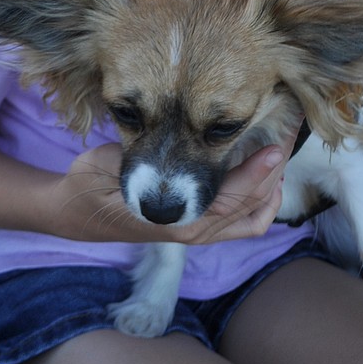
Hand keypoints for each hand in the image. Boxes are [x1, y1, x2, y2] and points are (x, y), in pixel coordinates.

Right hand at [55, 135, 294, 244]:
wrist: (75, 211)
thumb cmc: (92, 182)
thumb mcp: (118, 163)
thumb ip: (151, 154)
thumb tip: (188, 135)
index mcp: (176, 219)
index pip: (231, 197)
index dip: (258, 171)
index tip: (275, 143)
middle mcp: (193, 231)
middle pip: (251, 206)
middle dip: (273, 170)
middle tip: (287, 132)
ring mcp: (198, 232)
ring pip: (253, 218)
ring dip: (271, 186)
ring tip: (278, 150)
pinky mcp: (199, 227)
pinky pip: (243, 223)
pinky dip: (261, 202)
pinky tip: (264, 177)